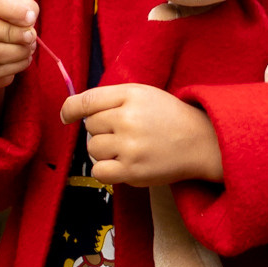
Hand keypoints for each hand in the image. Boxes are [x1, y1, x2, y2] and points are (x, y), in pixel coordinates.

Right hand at [0, 0, 38, 109]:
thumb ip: (23, 6)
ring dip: (18, 52)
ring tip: (29, 48)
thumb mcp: (11, 7)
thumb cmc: (0, 21)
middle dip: (11, 33)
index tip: (30, 18)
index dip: (11, 8)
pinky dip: (16, 66)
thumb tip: (29, 18)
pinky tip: (23, 59)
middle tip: (31, 36)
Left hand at [61, 84, 222, 187]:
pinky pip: (99, 171)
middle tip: (126, 133)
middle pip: (90, 126)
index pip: (88, 100)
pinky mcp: (133, 170)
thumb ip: (112, 99)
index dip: (71, 109)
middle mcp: (128, 118)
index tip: (66, 116)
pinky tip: (122, 164)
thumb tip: (75, 111)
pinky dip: (106, 170)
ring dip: (105, 151)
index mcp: (131, 95)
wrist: (201, 142)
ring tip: (128, 148)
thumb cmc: (169, 118)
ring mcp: (130, 146)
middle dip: (102, 130)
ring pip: (93, 149)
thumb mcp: (144, 95)